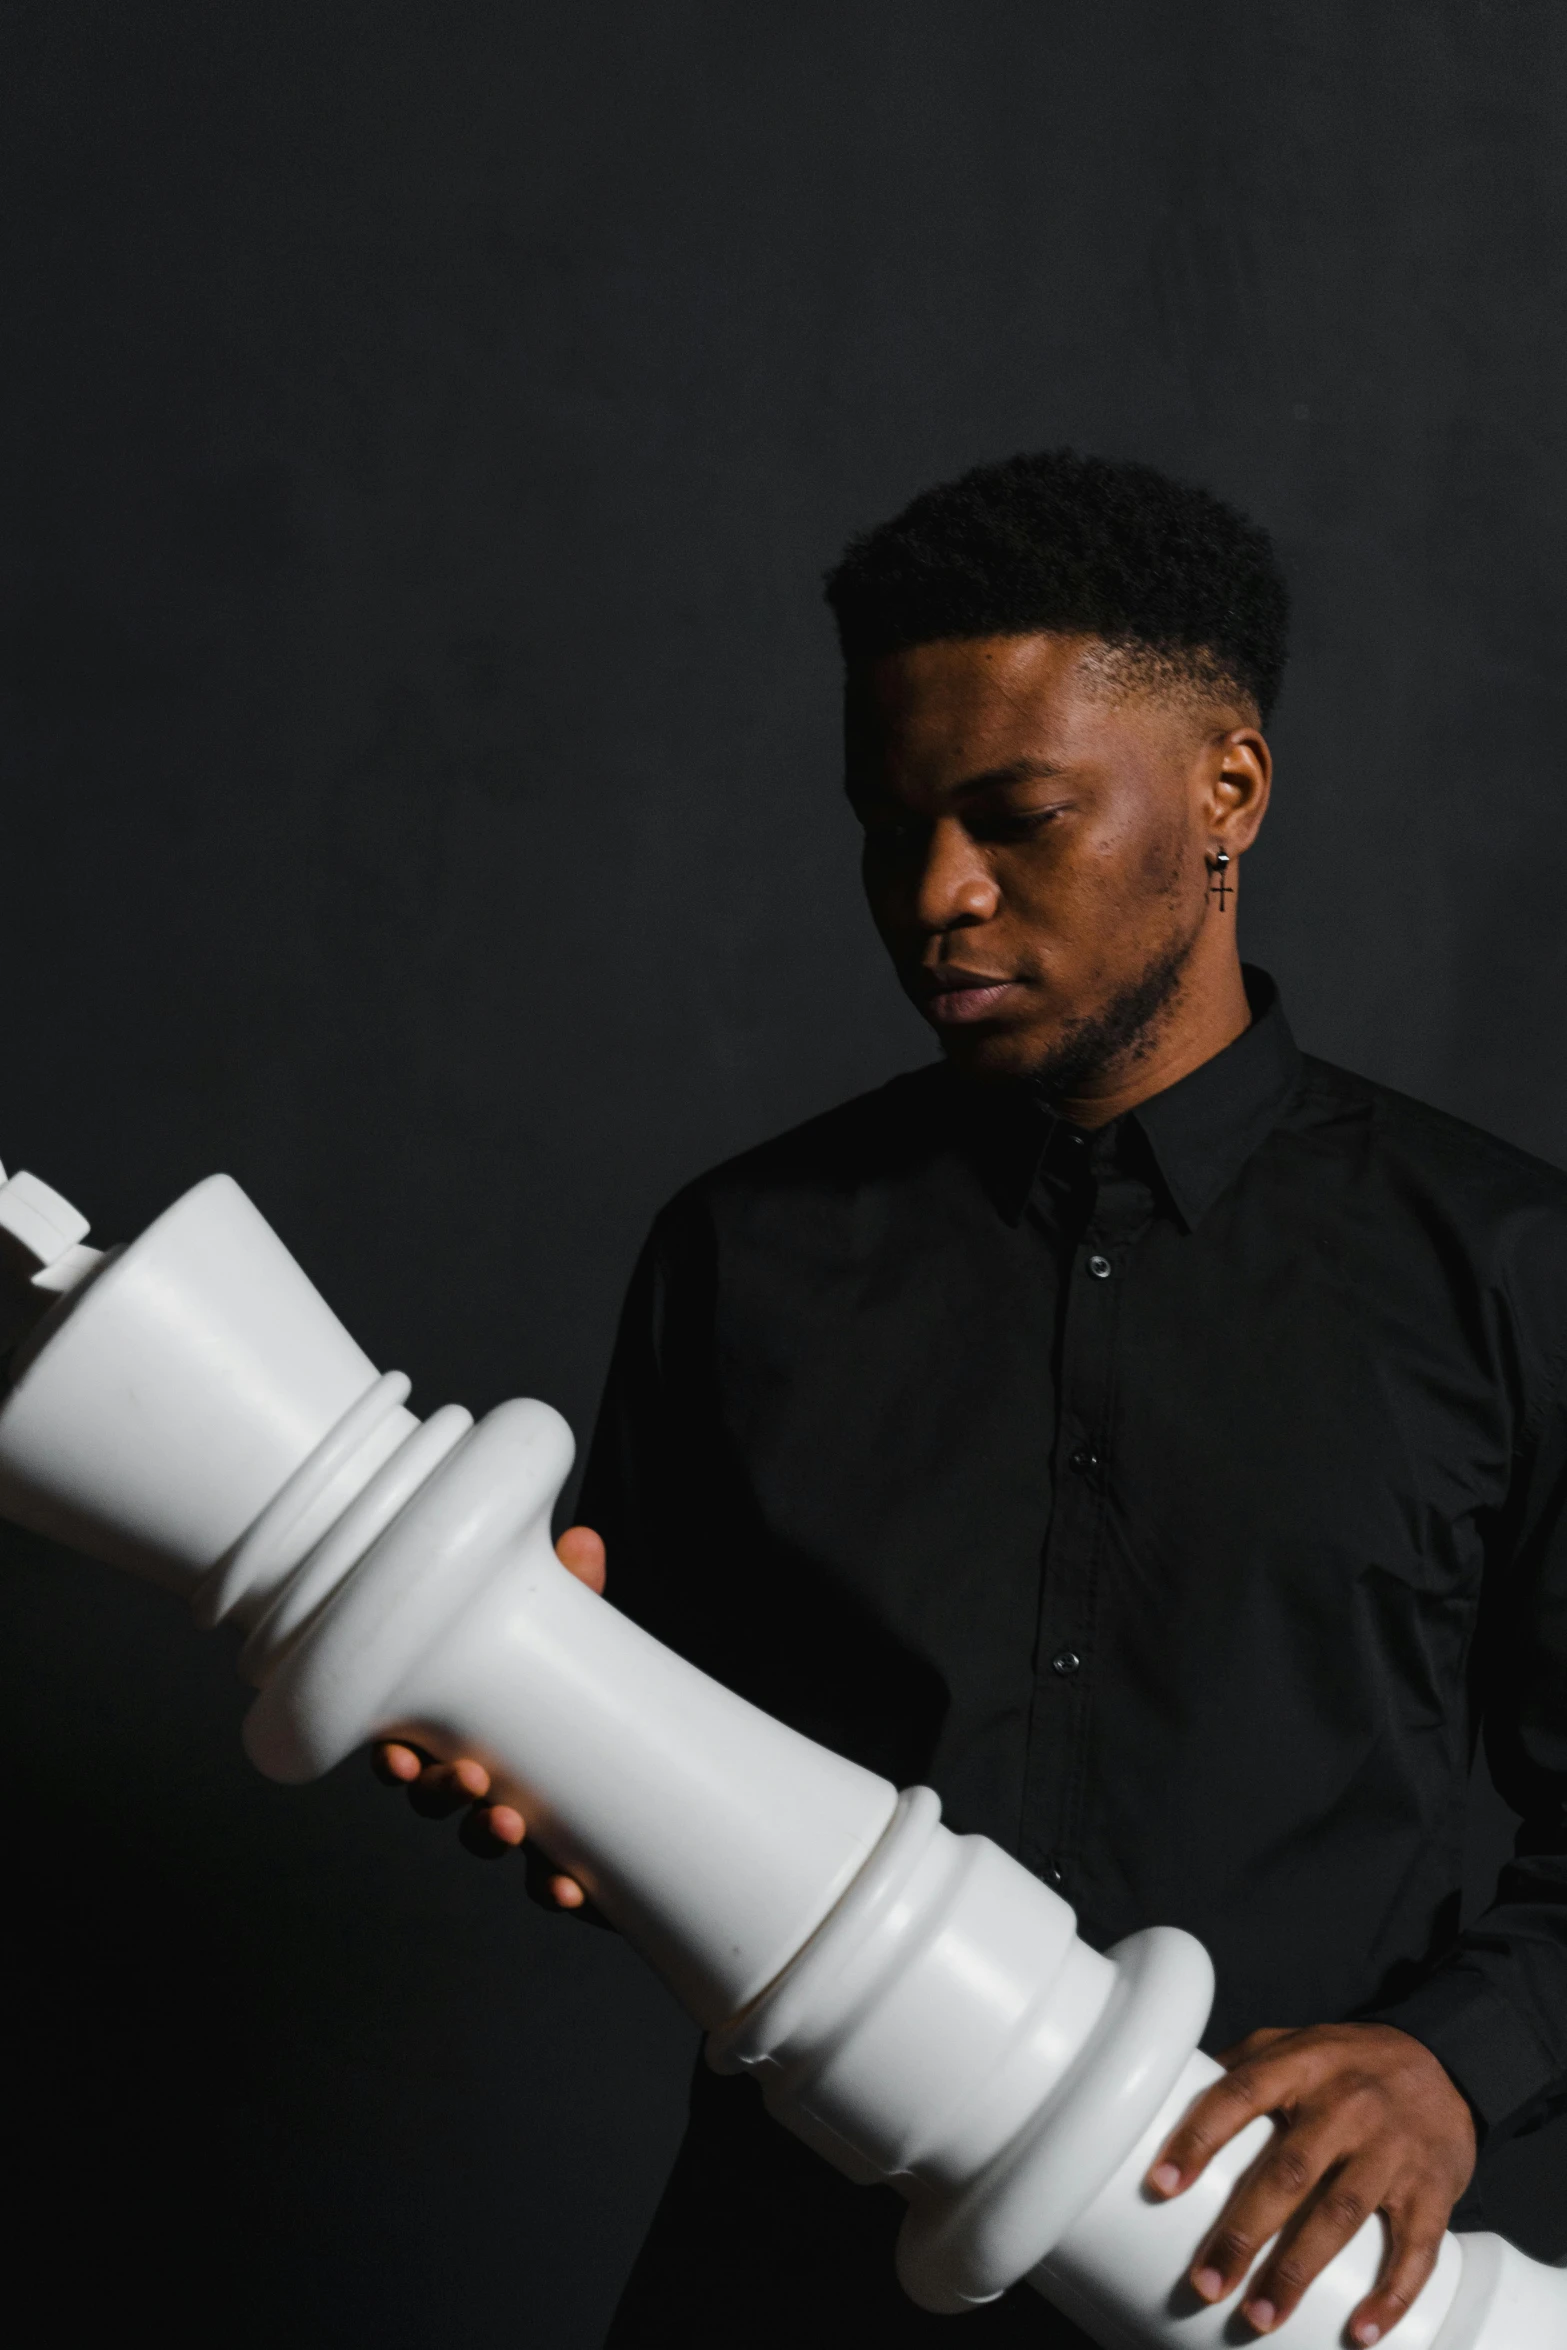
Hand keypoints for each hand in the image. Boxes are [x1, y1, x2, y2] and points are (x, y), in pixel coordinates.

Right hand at [372, 1523, 605, 1911]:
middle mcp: (477, 1773)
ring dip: (487, 1838)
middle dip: (443, 1793)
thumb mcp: (568, 1628)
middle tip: (470, 1780)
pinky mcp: (563, 1850)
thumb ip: (572, 1592)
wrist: (643, 1748)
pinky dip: (552, 1887)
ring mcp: (517, 1814)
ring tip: (512, 1828)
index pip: (407, 1742)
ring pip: (482, 1838)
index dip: (394, 1758)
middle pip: (434, 1796)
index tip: (399, 1759)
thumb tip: (583, 1545)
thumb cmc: (570, 1676)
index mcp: (459, 1719)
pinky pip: (547, 1880)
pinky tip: (570, 1887)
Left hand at [1145, 2021, 1475, 2342]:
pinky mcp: (1433, 2190)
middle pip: (1289, 2173)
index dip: (1199, 2138)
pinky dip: (1391, 2296)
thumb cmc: (1349, 2062)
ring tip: (1259, 2317)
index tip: (1161, 2185)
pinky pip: (1416, 2249)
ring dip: (1297, 2272)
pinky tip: (1360, 2333)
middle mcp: (1348, 2104)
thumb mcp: (1296, 2043)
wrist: (1447, 2065)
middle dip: (1243, 2233)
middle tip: (1204, 2284)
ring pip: (1341, 2216)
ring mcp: (1393, 2149)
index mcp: (1304, 2063)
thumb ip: (1242, 2067)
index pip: (1241, 2095)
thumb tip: (1167, 2097)